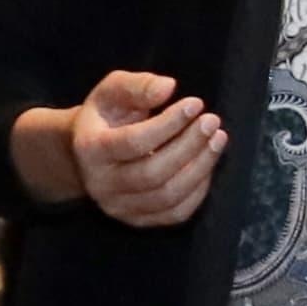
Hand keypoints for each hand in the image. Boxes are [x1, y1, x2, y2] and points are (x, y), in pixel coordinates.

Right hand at [68, 70, 225, 226]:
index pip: (134, 142)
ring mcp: (119, 206)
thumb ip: (137, 86)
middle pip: (153, 173)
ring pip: (168, 196)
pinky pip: (176, 213)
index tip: (196, 104)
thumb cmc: (107, 117)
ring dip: (201, 167)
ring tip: (218, 138)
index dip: (169, 124)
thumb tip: (168, 87)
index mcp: (90, 149)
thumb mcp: (113, 91)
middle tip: (212, 122)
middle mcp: (100, 184)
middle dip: (190, 146)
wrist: (88, 152)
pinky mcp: (138, 219)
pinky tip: (208, 162)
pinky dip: (199, 189)